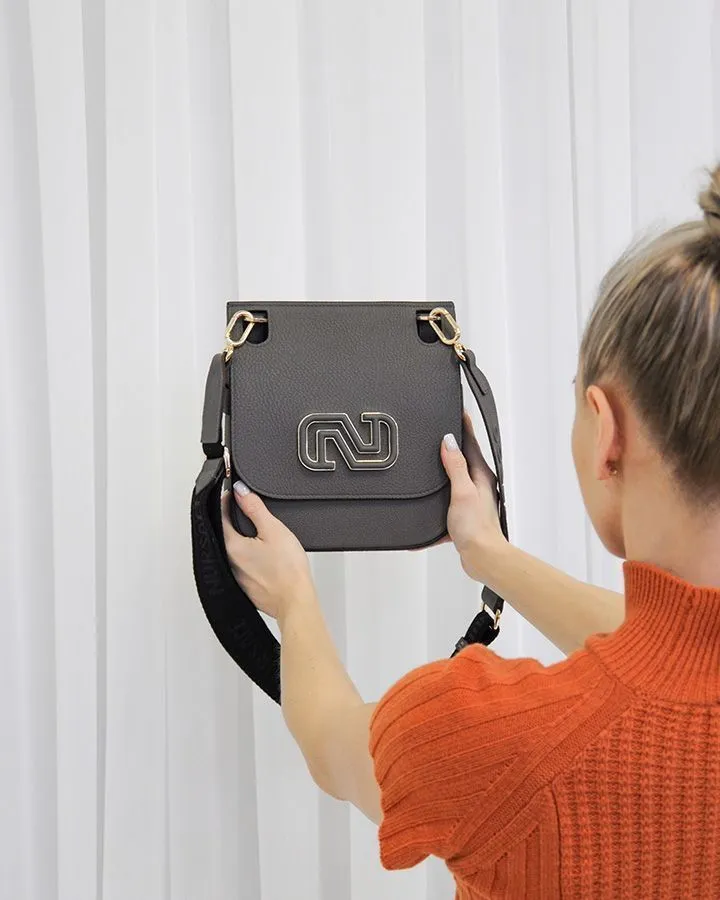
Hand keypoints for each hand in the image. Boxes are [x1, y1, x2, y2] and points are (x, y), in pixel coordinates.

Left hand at [221, 482, 315, 620]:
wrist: (296, 601)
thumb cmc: (287, 570)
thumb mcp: (273, 529)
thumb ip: (255, 508)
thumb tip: (240, 491)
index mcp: (231, 546)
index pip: (220, 516)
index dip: (227, 500)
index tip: (234, 493)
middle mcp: (228, 562)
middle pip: (225, 533)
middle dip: (234, 519)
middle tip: (246, 508)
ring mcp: (236, 577)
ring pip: (233, 550)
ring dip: (241, 539)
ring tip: (258, 531)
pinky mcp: (246, 586)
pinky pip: (242, 565)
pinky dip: (249, 556)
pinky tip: (264, 556)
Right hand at [440, 412, 505, 579]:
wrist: (483, 558)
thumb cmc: (477, 528)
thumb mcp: (462, 491)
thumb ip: (455, 466)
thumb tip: (449, 442)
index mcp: (481, 475)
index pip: (471, 444)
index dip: (464, 427)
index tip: (458, 411)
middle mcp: (478, 485)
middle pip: (462, 460)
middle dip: (451, 446)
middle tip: (440, 431)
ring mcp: (471, 501)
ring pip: (454, 481)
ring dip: (442, 473)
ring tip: (430, 463)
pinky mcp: (463, 516)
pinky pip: (447, 504)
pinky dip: (436, 503)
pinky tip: (426, 506)